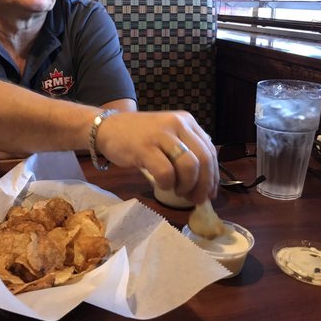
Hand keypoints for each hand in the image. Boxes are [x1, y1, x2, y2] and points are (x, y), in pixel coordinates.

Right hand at [95, 111, 218, 203]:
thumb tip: (206, 181)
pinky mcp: (145, 147)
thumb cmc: (138, 136)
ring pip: (189, 166)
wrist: (107, 127)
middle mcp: (178, 124)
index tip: (210, 193)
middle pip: (204, 160)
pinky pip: (165, 172)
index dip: (213, 176)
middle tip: (195, 199)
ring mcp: (161, 134)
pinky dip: (167, 184)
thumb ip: (186, 149)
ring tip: (177, 191)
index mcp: (187, 121)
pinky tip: (162, 185)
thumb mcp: (168, 135)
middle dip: (203, 185)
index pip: (210, 151)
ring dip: (186, 185)